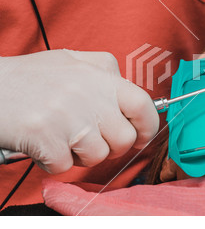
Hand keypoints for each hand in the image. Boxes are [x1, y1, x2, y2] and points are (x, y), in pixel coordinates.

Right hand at [0, 50, 158, 173]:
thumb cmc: (32, 77)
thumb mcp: (74, 60)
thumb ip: (106, 72)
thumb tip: (134, 94)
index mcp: (101, 75)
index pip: (143, 105)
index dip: (147, 127)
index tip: (140, 136)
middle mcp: (90, 95)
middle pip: (124, 139)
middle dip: (111, 146)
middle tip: (90, 139)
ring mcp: (69, 117)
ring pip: (98, 156)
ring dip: (81, 155)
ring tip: (62, 136)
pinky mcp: (47, 139)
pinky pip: (66, 167)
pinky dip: (54, 162)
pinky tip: (42, 143)